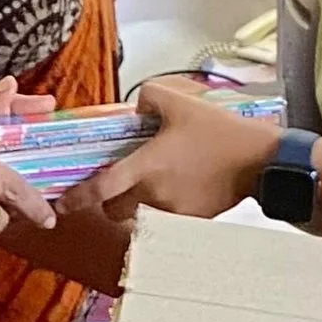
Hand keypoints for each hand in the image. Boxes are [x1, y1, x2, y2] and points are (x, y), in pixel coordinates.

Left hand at [66, 75, 280, 223]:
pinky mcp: (192, 221)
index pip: (101, 188)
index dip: (77, 198)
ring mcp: (173, 212)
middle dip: (110, 202)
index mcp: (147, 166)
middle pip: (115, 210)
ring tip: (154, 185)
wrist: (259, 160)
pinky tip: (180, 190)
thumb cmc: (220, 131)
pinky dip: (164, 209)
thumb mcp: (181, 102)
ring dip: (138, 206)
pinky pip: (166, 220)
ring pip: (140, 216)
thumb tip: (137, 110)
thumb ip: (149, 100)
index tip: (62, 204)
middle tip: (120, 186)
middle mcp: (155, 194)